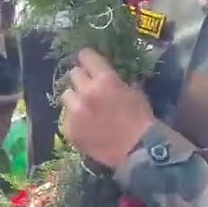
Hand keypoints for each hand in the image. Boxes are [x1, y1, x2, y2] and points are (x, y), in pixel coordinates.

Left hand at [60, 49, 154, 169]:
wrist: (137, 150)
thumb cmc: (140, 119)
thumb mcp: (134, 91)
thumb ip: (116, 81)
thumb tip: (106, 75)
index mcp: (104, 79)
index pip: (85, 56)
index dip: (88, 59)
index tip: (89, 63)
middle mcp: (85, 92)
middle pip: (74, 74)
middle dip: (82, 79)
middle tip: (89, 88)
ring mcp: (75, 112)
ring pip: (66, 95)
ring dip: (75, 99)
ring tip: (85, 108)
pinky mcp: (69, 129)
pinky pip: (66, 117)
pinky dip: (74, 119)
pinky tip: (86, 126)